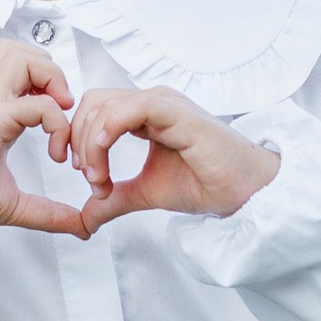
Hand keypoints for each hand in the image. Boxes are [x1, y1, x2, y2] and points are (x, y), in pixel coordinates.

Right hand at [0, 38, 88, 235]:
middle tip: (63, 108)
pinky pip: (38, 102)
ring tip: (59, 112)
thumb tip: (80, 226)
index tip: (63, 137)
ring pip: (22, 57)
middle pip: (21, 51)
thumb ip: (47, 212)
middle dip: (52, 71)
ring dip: (51, 79)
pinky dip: (57, 122)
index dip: (53, 91)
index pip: (25, 74)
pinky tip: (55, 149)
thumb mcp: (14, 205)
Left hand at [61, 84, 277, 234]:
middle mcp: (151, 102)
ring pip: (105, 106)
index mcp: (144, 114)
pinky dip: (107, 131)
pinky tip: (104, 158)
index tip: (86, 177)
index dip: (78, 140)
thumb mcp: (145, 193)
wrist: (242, 191)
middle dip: (77, 142)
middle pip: (93, 103)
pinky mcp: (175, 112)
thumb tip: (84, 219)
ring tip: (100, 180)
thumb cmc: (204, 183)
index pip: (95, 110)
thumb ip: (113, 199)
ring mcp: (163, 103)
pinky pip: (130, 109)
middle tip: (90, 180)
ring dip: (90, 145)